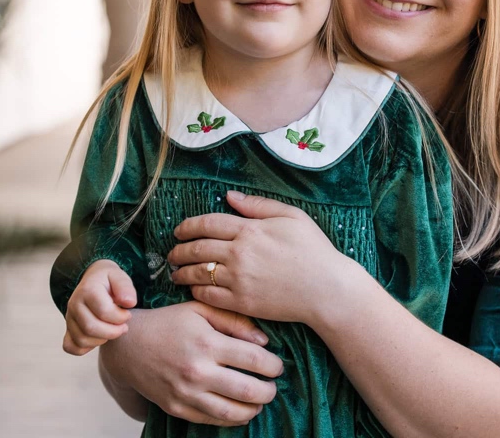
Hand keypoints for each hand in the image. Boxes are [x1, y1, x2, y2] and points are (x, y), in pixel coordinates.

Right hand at [63, 259, 135, 355]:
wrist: (93, 279)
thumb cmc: (109, 280)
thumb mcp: (119, 276)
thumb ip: (125, 287)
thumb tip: (129, 302)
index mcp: (87, 290)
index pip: (103, 311)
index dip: (120, 317)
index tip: (128, 314)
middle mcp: (74, 304)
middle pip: (90, 328)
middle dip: (113, 332)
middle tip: (123, 327)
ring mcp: (69, 318)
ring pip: (82, 340)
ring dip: (102, 340)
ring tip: (112, 330)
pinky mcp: (68, 329)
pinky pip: (71, 346)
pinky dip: (86, 348)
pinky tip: (99, 338)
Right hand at [100, 301, 282, 425]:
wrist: (129, 346)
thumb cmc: (169, 322)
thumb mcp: (200, 309)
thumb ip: (234, 320)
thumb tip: (264, 342)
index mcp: (207, 343)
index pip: (254, 360)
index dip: (273, 366)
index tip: (278, 366)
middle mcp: (197, 371)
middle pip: (248, 390)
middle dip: (269, 391)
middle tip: (273, 386)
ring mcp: (186, 393)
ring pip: (232, 412)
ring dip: (253, 409)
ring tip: (260, 400)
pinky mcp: (177, 408)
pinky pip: (212, 420)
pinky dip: (232, 419)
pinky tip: (241, 410)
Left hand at [168, 191, 358, 325]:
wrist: (327, 289)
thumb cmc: (314, 250)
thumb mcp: (292, 217)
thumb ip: (259, 205)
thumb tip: (230, 196)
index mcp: (250, 230)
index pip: (207, 224)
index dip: (188, 226)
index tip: (179, 231)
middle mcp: (240, 254)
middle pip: (197, 249)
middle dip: (179, 250)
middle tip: (172, 252)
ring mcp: (239, 280)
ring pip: (198, 273)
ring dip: (181, 272)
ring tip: (175, 272)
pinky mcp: (242, 303)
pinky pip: (208, 296)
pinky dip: (196, 291)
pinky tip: (194, 288)